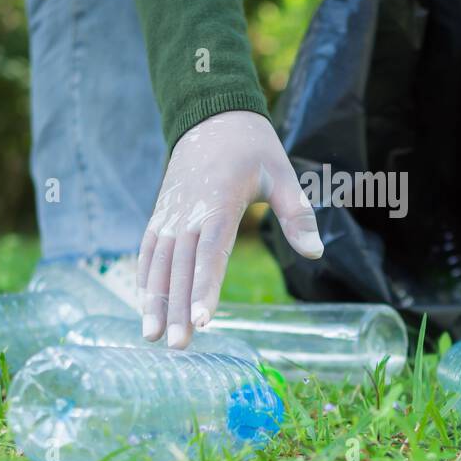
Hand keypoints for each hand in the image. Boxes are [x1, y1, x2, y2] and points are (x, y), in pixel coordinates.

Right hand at [137, 110, 322, 348]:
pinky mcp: (160, 214)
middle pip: (180, 266)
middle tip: (179, 345)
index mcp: (219, 202)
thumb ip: (297, 215)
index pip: (211, 252)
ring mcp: (170, 213)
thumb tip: (316, 253)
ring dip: (153, 300)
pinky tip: (144, 308)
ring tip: (152, 337)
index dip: (205, 287)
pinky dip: (144, 279)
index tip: (202, 320)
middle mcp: (188, 211)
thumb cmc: (253, 149)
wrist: (212, 115)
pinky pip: (147, 250)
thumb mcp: (282, 174)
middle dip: (177, 307)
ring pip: (157, 262)